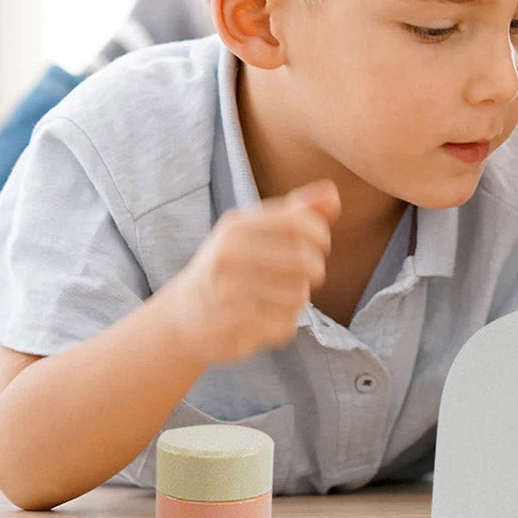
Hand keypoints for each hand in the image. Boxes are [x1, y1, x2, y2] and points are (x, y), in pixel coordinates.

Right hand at [164, 180, 340, 364]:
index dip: (320, 234)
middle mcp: (229, 255)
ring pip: (300, 295)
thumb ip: (296, 211)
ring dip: (298, 299)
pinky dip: (284, 323)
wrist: (184, 314)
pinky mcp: (235, 325)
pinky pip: (287, 324)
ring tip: (278, 297)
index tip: (318, 244)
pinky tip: (265, 318)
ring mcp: (229, 291)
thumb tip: (333, 193)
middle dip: (315, 270)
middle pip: (306, 261)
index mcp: (236, 226)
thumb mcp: (253, 231)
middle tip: (303, 275)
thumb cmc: (230, 266)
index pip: (299, 222)